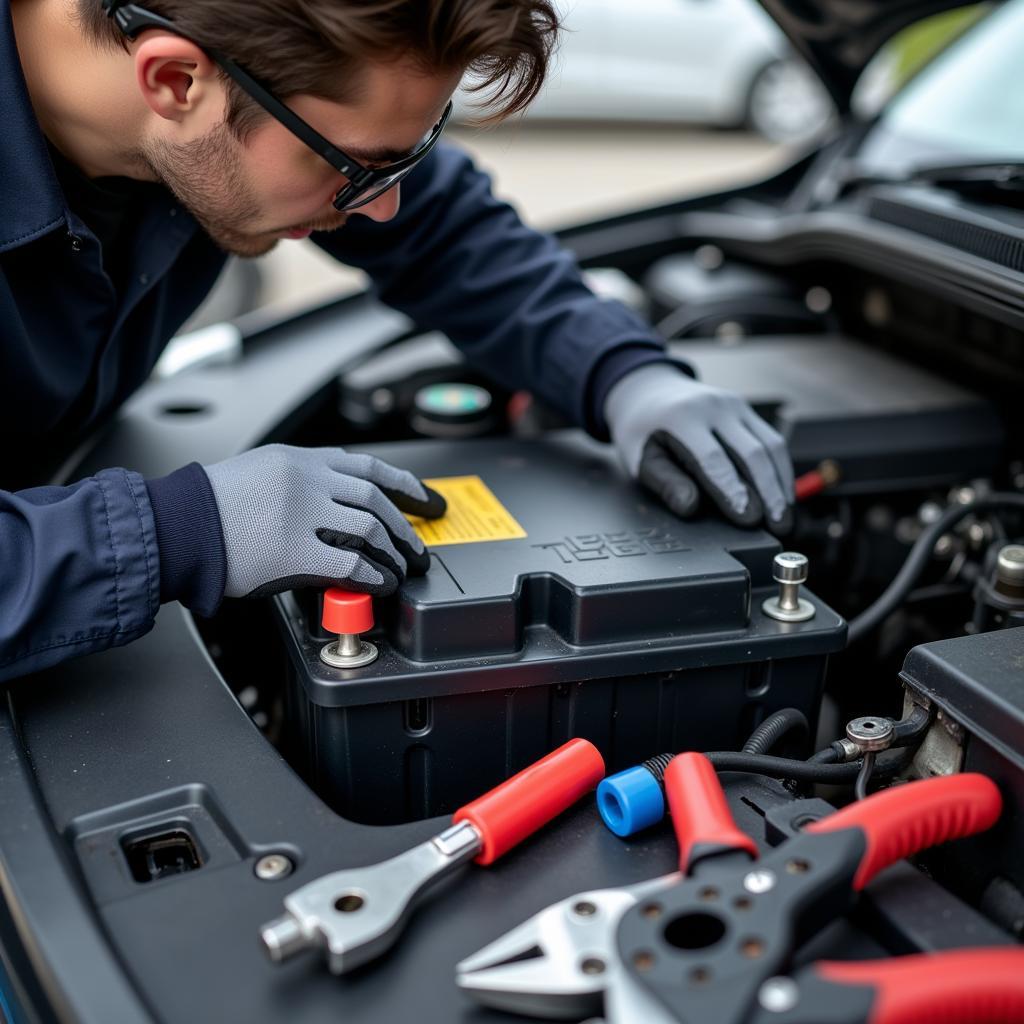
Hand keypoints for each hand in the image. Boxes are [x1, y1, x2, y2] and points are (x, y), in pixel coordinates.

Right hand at [203, 445, 445, 598]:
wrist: (174, 526)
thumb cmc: (210, 506)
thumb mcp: (261, 471)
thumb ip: (302, 480)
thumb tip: (341, 503)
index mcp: (300, 459)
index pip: (368, 466)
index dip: (405, 484)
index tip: (425, 500)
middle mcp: (306, 479)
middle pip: (375, 498)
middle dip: (405, 526)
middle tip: (419, 546)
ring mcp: (301, 513)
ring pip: (369, 528)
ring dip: (394, 552)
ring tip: (403, 569)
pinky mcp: (294, 550)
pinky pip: (350, 562)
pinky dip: (373, 574)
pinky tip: (381, 583)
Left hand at [604, 364, 793, 528]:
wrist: (650, 391)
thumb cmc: (642, 430)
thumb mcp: (641, 459)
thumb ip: (666, 483)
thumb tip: (691, 508)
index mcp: (682, 418)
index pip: (713, 459)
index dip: (733, 491)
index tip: (748, 519)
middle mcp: (713, 407)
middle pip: (751, 452)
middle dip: (768, 493)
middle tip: (778, 527)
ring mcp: (734, 405)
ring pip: (770, 445)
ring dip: (781, 484)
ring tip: (786, 518)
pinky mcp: (747, 411)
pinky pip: (772, 440)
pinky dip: (780, 470)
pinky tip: (783, 496)